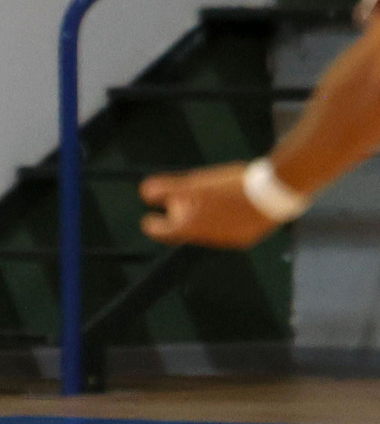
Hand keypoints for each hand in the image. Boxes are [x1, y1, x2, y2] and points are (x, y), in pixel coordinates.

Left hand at [139, 163, 276, 248]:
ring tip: (201, 202)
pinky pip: (226, 232)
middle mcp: (210, 239)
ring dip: (199, 220)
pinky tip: (224, 207)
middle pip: (186, 232)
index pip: (165, 233)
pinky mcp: (247, 238)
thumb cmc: (236, 185)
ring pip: (206, 232)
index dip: (154, 226)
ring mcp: (230, 240)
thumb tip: (145, 193)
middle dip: (178, 220)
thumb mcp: (198, 183)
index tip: (148, 221)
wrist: (278, 190)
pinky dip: (219, 221)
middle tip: (175, 206)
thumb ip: (170, 188)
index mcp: (195, 227)